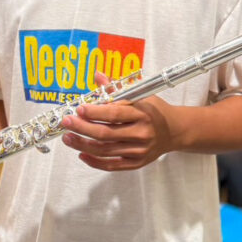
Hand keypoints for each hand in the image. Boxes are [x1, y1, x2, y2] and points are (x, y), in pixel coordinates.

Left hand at [60, 73, 175, 170]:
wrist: (175, 131)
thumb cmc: (154, 110)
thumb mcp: (140, 94)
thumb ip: (117, 87)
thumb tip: (98, 75)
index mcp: (142, 113)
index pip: (115, 113)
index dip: (95, 112)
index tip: (79, 109)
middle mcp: (141, 133)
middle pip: (106, 134)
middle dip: (83, 128)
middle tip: (66, 122)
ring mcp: (139, 151)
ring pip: (105, 150)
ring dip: (83, 145)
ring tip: (68, 138)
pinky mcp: (136, 163)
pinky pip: (112, 165)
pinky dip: (94, 161)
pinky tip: (81, 154)